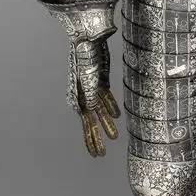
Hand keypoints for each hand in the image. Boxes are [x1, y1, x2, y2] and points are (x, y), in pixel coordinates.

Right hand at [74, 39, 120, 156]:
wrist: (87, 40)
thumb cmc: (85, 59)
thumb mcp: (88, 79)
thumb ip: (90, 96)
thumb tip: (91, 110)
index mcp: (79, 99)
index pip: (87, 125)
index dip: (92, 141)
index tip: (96, 155)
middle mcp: (83, 96)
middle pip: (91, 122)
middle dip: (97, 138)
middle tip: (101, 155)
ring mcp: (92, 90)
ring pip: (99, 112)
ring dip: (106, 125)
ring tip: (114, 137)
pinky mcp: (99, 82)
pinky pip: (105, 99)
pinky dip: (110, 107)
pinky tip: (117, 115)